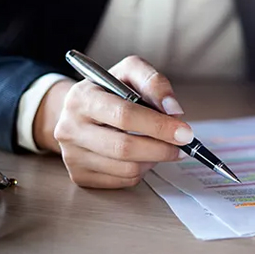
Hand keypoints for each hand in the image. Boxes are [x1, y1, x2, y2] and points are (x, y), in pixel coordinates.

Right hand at [35, 56, 192, 187]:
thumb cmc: (110, 91)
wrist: (80, 111)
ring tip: (162, 147)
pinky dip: (141, 171)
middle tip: (183, 147)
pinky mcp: (79, 175)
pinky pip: (122, 181)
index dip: (158, 126)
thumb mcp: (130, 72)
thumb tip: (173, 110)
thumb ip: (154, 82)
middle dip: (161, 149)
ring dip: (154, 160)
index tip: (185, 133)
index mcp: (81, 98)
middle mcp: (69, 128)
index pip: (124, 116)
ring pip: (126, 169)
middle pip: (124, 148)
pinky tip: (143, 157)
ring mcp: (71, 155)